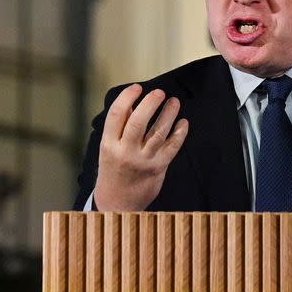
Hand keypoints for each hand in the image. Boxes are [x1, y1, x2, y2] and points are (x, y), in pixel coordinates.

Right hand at [93, 84, 188, 210]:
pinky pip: (172, 147)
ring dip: (168, 114)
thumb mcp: (108, 148)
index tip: (137, 87)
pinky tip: (183, 122)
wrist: (117, 203)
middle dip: (150, 103)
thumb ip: (119, 127)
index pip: (117, 115)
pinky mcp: (158, 169)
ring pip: (158, 132)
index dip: (127, 97)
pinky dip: (179, 133)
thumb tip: (133, 102)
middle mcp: (125, 152)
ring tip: (174, 102)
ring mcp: (143, 161)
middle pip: (138, 122)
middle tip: (159, 92)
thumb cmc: (113, 170)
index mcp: (109, 145)